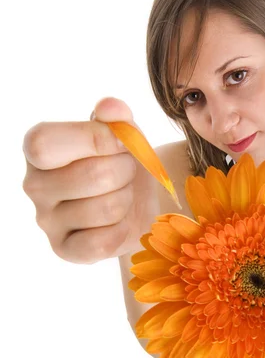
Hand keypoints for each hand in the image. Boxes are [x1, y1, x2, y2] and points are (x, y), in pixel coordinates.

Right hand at [22, 97, 157, 263]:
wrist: (138, 200)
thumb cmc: (122, 160)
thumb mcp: (123, 133)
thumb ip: (117, 117)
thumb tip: (109, 108)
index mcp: (38, 148)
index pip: (47, 144)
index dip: (96, 140)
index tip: (122, 142)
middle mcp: (33, 184)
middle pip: (92, 176)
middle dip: (125, 171)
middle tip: (126, 172)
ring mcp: (47, 221)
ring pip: (105, 209)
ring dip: (127, 200)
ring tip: (123, 194)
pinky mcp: (65, 250)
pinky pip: (103, 243)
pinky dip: (124, 230)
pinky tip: (119, 221)